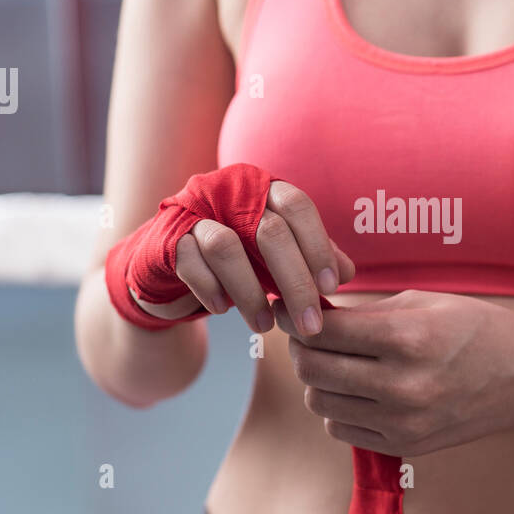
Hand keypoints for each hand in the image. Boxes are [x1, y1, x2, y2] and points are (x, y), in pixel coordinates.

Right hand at [138, 180, 354, 335]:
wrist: (169, 265)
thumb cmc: (235, 258)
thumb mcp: (275, 258)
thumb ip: (309, 258)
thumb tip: (347, 274)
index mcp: (259, 187)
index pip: (296, 205)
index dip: (317, 246)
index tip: (331, 288)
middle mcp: (226, 190)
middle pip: (268, 230)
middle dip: (294, 282)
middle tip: (310, 324)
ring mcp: (193, 211)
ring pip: (226, 247)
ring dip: (251, 294)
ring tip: (266, 326)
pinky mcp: (166, 238)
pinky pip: (190, 263)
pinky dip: (212, 290)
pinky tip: (225, 311)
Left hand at [274, 290, 513, 455]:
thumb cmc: (474, 328)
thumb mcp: (422, 303)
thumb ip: (365, 313)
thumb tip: (309, 315)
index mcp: (408, 338)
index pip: (325, 331)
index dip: (295, 318)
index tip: (286, 309)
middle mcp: (403, 385)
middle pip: (314, 369)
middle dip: (300, 347)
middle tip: (305, 333)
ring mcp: (404, 421)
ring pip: (321, 403)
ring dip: (318, 380)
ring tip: (334, 361)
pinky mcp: (405, 446)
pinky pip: (341, 429)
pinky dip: (337, 408)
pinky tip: (356, 389)